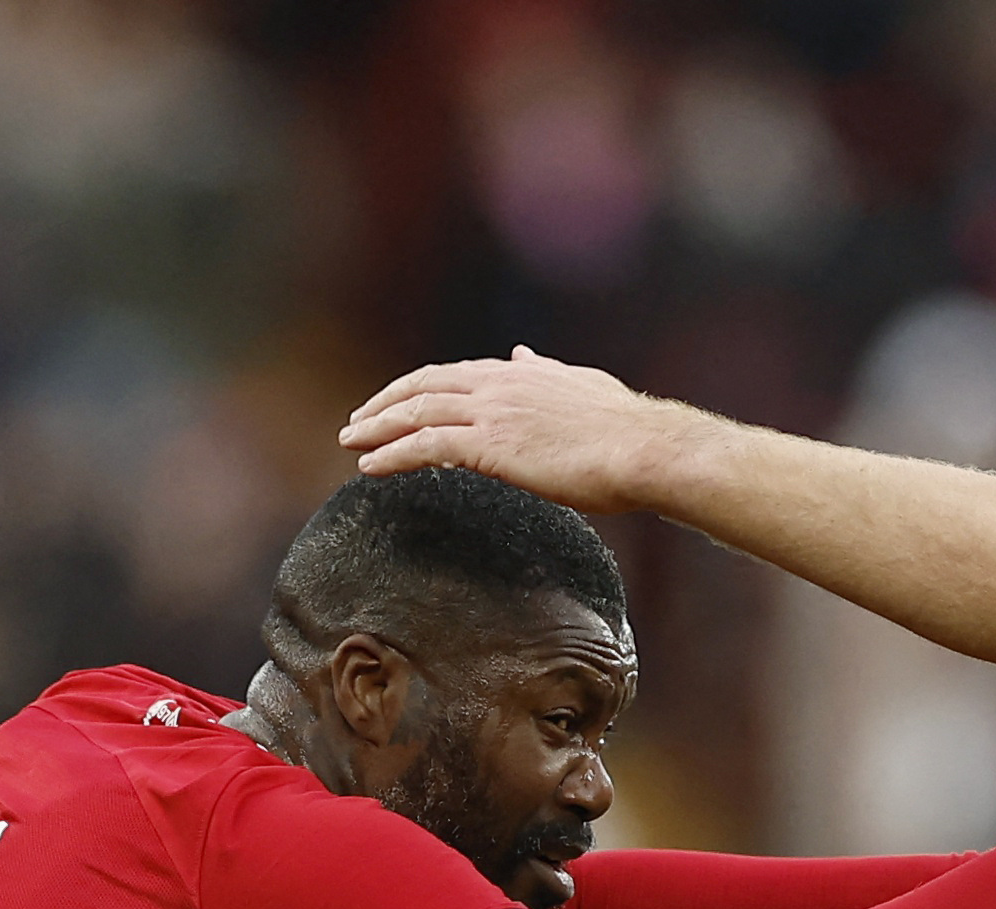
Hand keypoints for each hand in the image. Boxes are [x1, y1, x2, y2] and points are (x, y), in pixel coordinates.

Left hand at [338, 347, 695, 514]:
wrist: (644, 449)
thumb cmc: (625, 432)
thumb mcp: (582, 386)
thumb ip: (546, 371)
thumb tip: (523, 354)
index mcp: (520, 374)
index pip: (455, 375)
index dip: (419, 388)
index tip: (395, 403)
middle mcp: (500, 384)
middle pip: (425, 386)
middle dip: (385, 403)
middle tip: (356, 423)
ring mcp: (493, 412)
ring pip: (418, 412)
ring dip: (377, 427)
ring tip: (350, 443)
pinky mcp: (491, 445)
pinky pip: (426, 445)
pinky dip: (392, 454)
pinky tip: (369, 467)